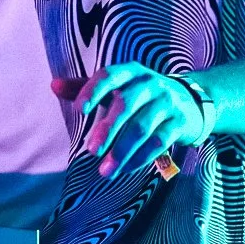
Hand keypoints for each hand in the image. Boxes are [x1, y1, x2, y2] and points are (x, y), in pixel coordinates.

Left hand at [52, 64, 205, 178]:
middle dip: (108, 129)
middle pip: (126, 104)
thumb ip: (86, 87)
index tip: (79, 110)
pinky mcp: (180, 122)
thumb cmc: (143, 96)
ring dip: (122, 151)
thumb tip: (53, 85)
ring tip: (105, 171)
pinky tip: (126, 168)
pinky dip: (141, 157)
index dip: (93, 90)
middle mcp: (150, 83)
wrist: (191, 102)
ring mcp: (167, 102)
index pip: (108, 76)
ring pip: (142, 127)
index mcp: (130, 72)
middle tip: (91, 151)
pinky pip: (159, 142)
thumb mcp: (118, 87)